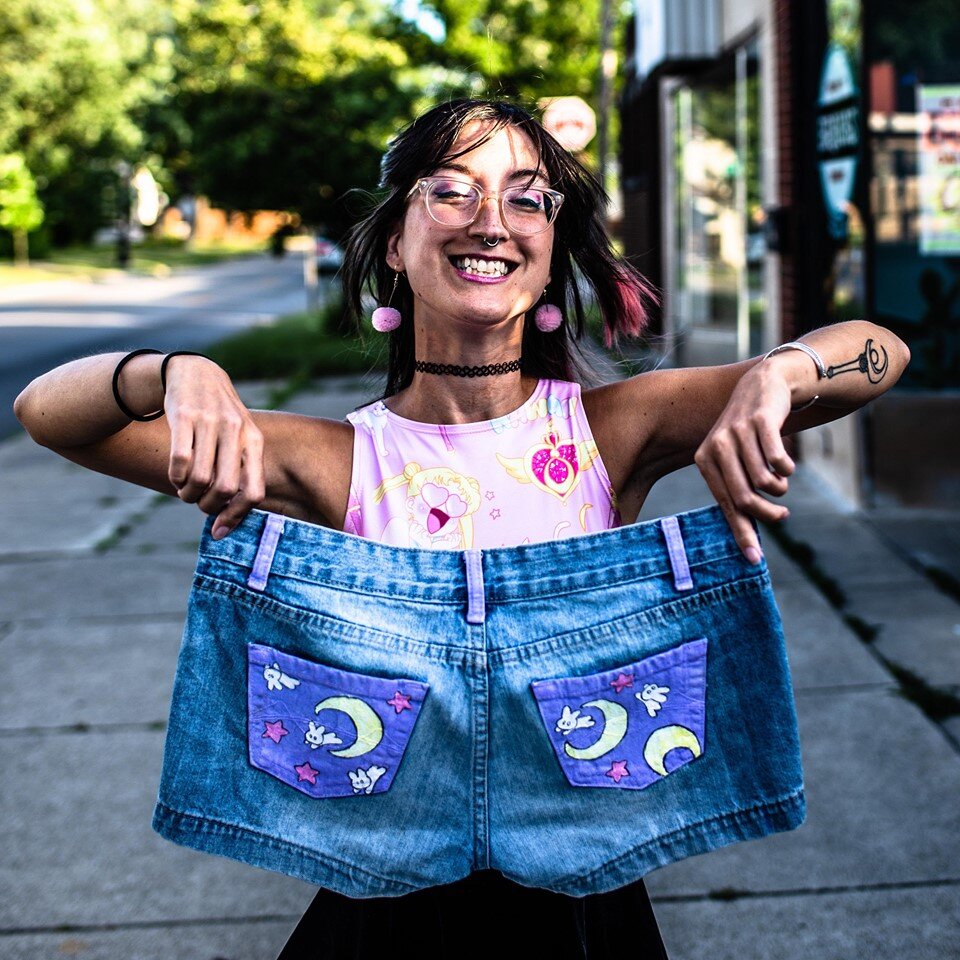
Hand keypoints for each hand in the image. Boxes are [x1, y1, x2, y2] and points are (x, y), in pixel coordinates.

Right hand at [162, 356, 264, 537]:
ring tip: (185, 490)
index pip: (254, 492)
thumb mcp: (240, 438)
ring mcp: (210, 422)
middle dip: (207, 506)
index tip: (217, 529)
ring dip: (188, 494)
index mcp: (254, 441)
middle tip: (198, 503)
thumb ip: (238, 473)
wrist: (196, 372)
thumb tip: (224, 524)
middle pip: (225, 489)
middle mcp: (236, 431)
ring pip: (201, 478)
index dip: (235, 516)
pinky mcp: (184, 415)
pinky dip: (175, 477)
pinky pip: (179, 460)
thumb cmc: (220, 418)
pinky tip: (175, 476)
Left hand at [693, 364, 793, 562]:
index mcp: (705, 460)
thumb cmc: (750, 432)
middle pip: (744, 497)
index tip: (754, 559)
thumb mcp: (736, 459)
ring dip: (779, 488)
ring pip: (763, 481)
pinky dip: (787, 469)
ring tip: (782, 483)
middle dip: (767, 515)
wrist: (764, 385)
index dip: (741, 532)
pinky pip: (777, 460)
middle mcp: (716, 446)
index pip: (724, 504)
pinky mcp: (759, 421)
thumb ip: (738, 491)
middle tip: (782, 517)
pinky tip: (787, 466)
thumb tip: (748, 538)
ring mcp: (736, 433)